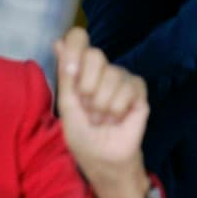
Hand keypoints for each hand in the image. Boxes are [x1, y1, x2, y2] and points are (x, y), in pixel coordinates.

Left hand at [53, 27, 148, 192]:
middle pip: (95, 54)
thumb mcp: (68, 105)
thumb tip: (57, 40)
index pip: (78, 39)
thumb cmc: (83, 135)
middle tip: (89, 107)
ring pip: (113, 73)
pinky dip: (119, 106)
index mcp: (80, 70)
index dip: (75, 47)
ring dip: (103, 104)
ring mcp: (121, 78)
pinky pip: (130, 85)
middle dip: (88, 86)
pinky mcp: (138, 91)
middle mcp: (101, 70)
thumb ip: (65, 74)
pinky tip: (118, 118)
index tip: (71, 70)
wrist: (103, 159)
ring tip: (103, 118)